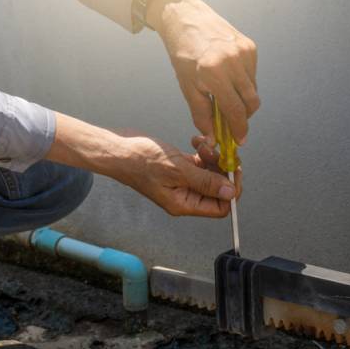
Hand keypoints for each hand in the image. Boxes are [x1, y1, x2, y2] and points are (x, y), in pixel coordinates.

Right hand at [46, 113, 239, 217]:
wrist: (117, 149)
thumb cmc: (140, 161)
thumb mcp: (177, 170)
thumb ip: (205, 182)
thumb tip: (229, 192)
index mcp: (184, 204)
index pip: (220, 207)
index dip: (230, 190)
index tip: (233, 170)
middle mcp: (185, 196)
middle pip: (218, 189)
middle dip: (222, 170)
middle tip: (219, 153)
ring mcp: (183, 181)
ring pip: (211, 174)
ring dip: (212, 158)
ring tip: (202, 145)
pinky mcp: (180, 168)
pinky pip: (201, 163)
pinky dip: (203, 152)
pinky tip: (196, 141)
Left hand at [147, 0, 258, 145]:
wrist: (186, 17)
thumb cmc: (182, 53)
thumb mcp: (187, 86)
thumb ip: (201, 114)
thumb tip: (213, 138)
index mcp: (213, 73)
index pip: (235, 110)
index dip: (239, 129)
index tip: (240, 140)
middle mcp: (233, 61)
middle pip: (251, 103)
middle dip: (244, 118)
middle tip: (232, 123)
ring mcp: (244, 52)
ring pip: (253, 90)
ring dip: (243, 100)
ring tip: (226, 96)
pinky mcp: (250, 46)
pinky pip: (253, 75)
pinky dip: (243, 83)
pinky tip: (228, 77)